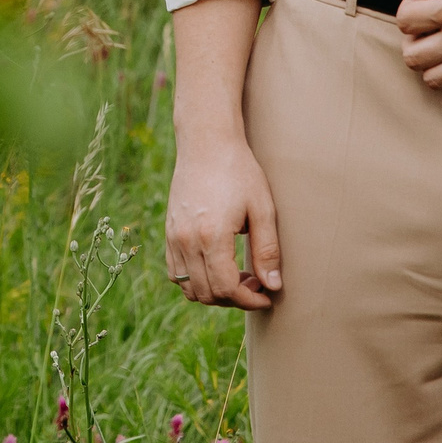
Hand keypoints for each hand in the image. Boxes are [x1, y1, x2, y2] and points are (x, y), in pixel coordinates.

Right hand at [163, 133, 281, 309]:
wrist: (206, 142)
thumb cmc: (238, 171)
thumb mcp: (262, 208)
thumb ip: (267, 250)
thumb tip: (273, 286)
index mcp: (211, 236)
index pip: (226, 288)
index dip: (248, 300)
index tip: (266, 297)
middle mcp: (187, 241)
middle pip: (207, 293)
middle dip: (235, 298)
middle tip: (256, 283)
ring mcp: (174, 237)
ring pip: (188, 288)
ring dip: (214, 293)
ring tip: (237, 276)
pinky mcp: (169, 232)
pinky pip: (175, 272)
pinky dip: (194, 281)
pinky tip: (215, 267)